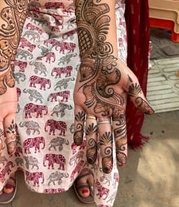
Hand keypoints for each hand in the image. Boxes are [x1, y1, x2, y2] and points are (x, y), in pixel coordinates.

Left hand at [73, 55, 153, 172]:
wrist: (98, 57)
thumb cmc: (116, 69)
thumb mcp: (130, 83)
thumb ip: (138, 97)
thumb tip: (151, 112)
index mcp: (118, 110)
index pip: (119, 134)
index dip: (120, 148)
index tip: (121, 163)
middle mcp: (105, 113)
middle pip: (106, 138)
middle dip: (106, 153)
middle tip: (105, 169)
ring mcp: (92, 109)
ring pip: (92, 132)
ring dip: (91, 146)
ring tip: (90, 161)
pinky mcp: (79, 103)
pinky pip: (78, 119)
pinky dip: (78, 130)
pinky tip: (77, 143)